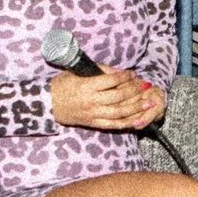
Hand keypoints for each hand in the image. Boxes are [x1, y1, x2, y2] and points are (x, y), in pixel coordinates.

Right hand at [48, 66, 164, 130]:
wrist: (48, 104)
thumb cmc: (62, 85)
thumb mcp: (76, 72)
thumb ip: (98, 71)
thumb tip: (118, 72)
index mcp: (86, 86)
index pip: (111, 80)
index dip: (125, 76)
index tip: (133, 73)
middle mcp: (91, 101)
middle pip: (118, 96)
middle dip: (135, 90)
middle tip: (145, 86)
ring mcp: (93, 114)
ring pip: (119, 112)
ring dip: (136, 107)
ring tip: (149, 102)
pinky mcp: (94, 123)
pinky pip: (114, 125)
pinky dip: (128, 122)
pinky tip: (139, 119)